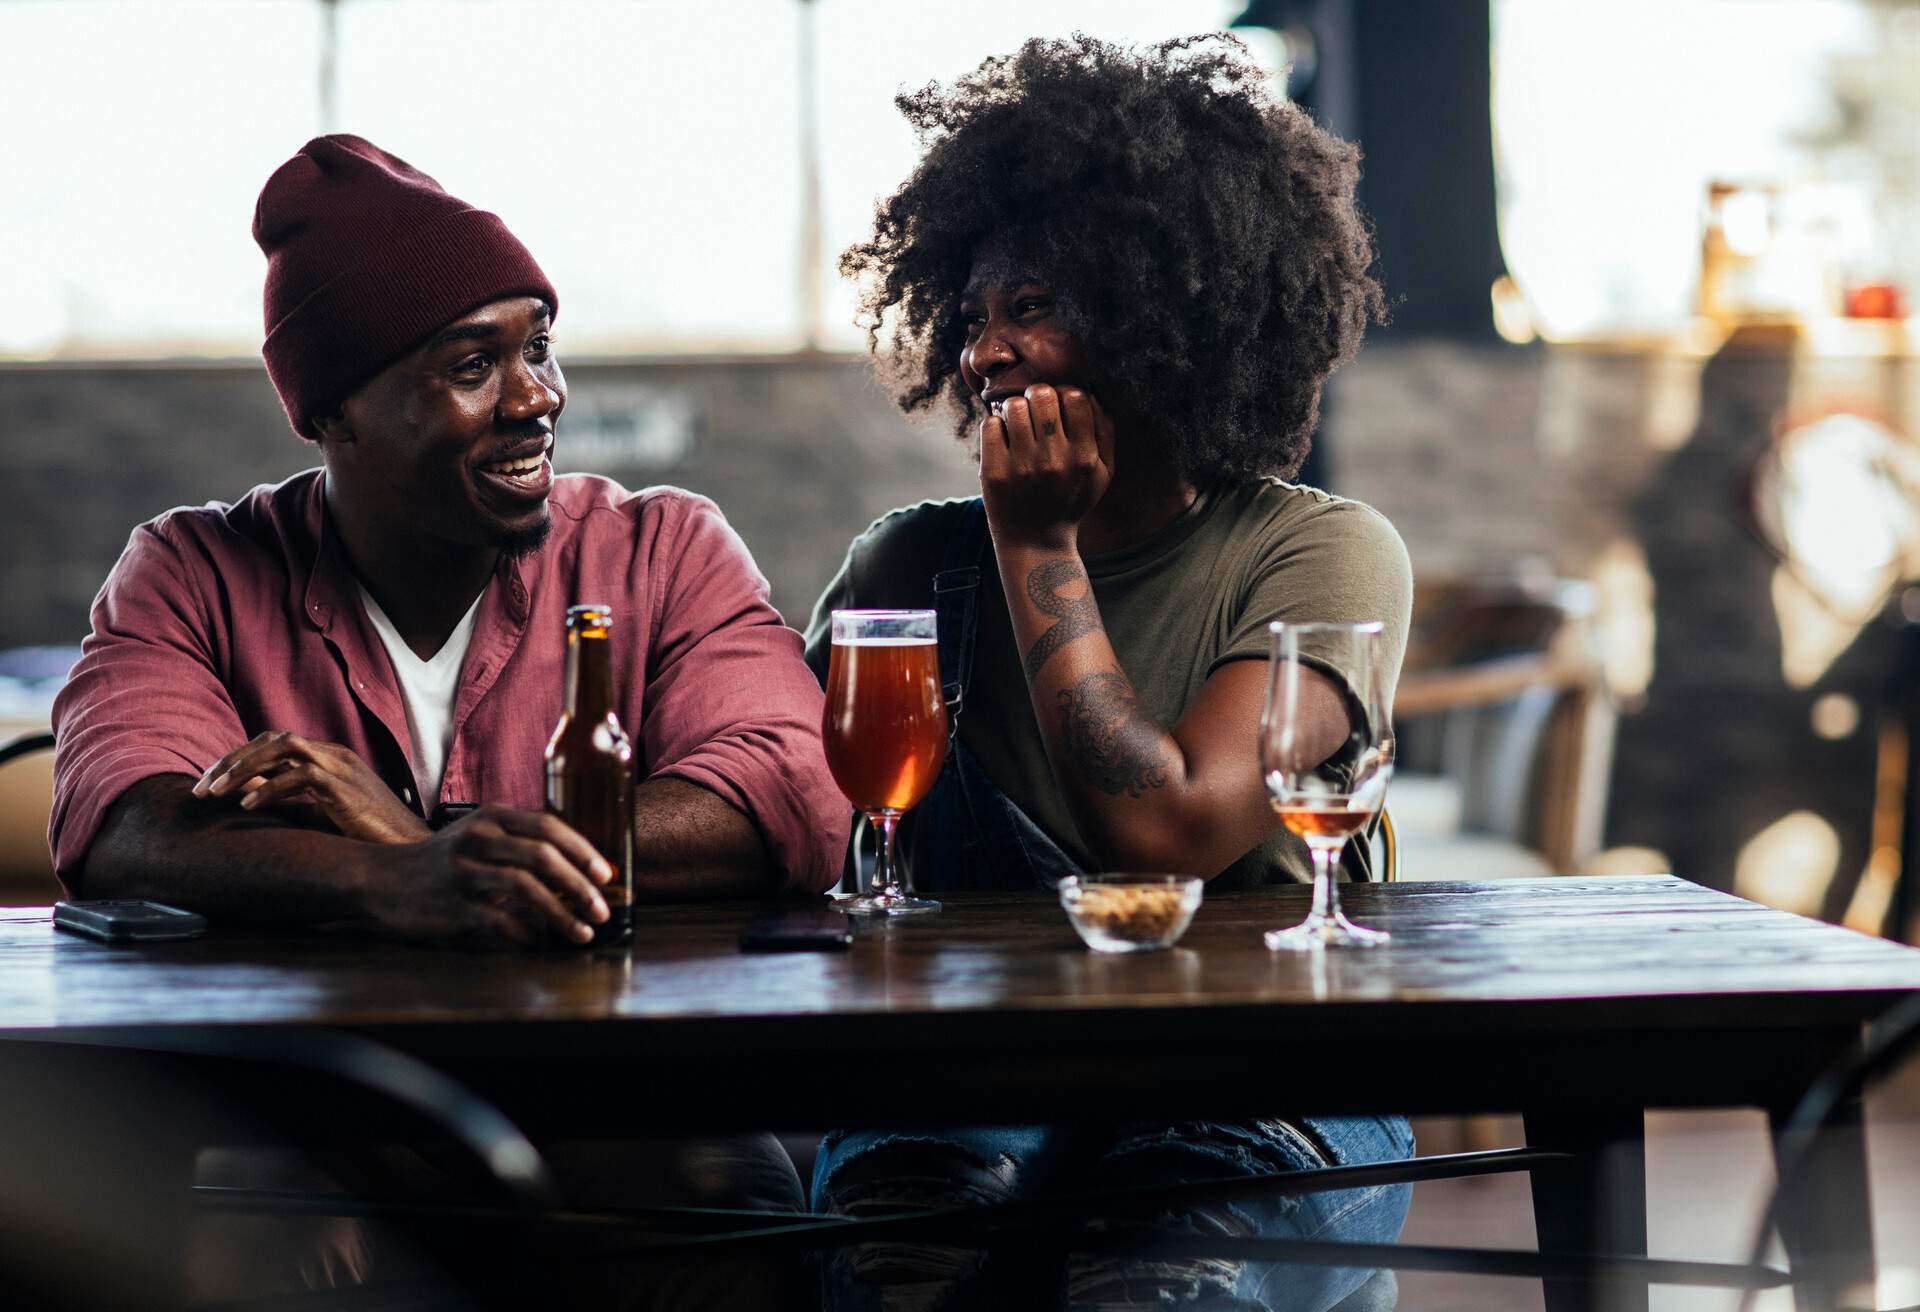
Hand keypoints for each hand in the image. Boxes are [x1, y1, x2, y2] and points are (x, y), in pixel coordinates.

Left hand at [194, 731, 429, 844]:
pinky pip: (300, 777)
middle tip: (199, 788)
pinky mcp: (346, 788)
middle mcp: (332, 754)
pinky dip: (269, 790)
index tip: (207, 784)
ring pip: (283, 747)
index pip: (272, 743)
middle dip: (230, 760)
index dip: (236, 759)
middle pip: (271, 739)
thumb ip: (284, 797)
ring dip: (244, 767)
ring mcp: (341, 767)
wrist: (407, 847)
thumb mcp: (317, 810)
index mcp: (327, 757)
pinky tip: (247, 807)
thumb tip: (243, 793)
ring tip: (214, 791)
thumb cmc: (366, 833)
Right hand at [366, 804, 613, 946]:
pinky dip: (527, 934)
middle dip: (581, 884)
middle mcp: (478, 840)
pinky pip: (501, 922)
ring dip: (562, 914)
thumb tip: (576, 866)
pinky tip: (541, 942)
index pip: (548, 826)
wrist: (380, 881)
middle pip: (543, 856)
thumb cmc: (441, 861)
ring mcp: (464, 874)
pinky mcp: (453, 908)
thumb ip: (518, 840)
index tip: (606, 874)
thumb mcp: (476, 835)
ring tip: (584, 931)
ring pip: (527, 889)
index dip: (583, 851)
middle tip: (603, 907)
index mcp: (490, 817)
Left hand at [979, 384, 1115, 551]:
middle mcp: (1054, 460)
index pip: (1075, 396)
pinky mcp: (994, 472)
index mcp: (1084, 457)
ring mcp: (1022, 466)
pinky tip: (1003, 441)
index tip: (1059, 408)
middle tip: (1034, 411)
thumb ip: (1105, 433)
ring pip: (1013, 406)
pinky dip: (995, 426)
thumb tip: (1091, 394)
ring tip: (1018, 426)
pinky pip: (990, 424)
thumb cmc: (1070, 501)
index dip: (1065, 395)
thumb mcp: (1101, 474)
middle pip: (1042, 395)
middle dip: (1037, 396)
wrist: (1036, 542)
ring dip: (1014, 410)